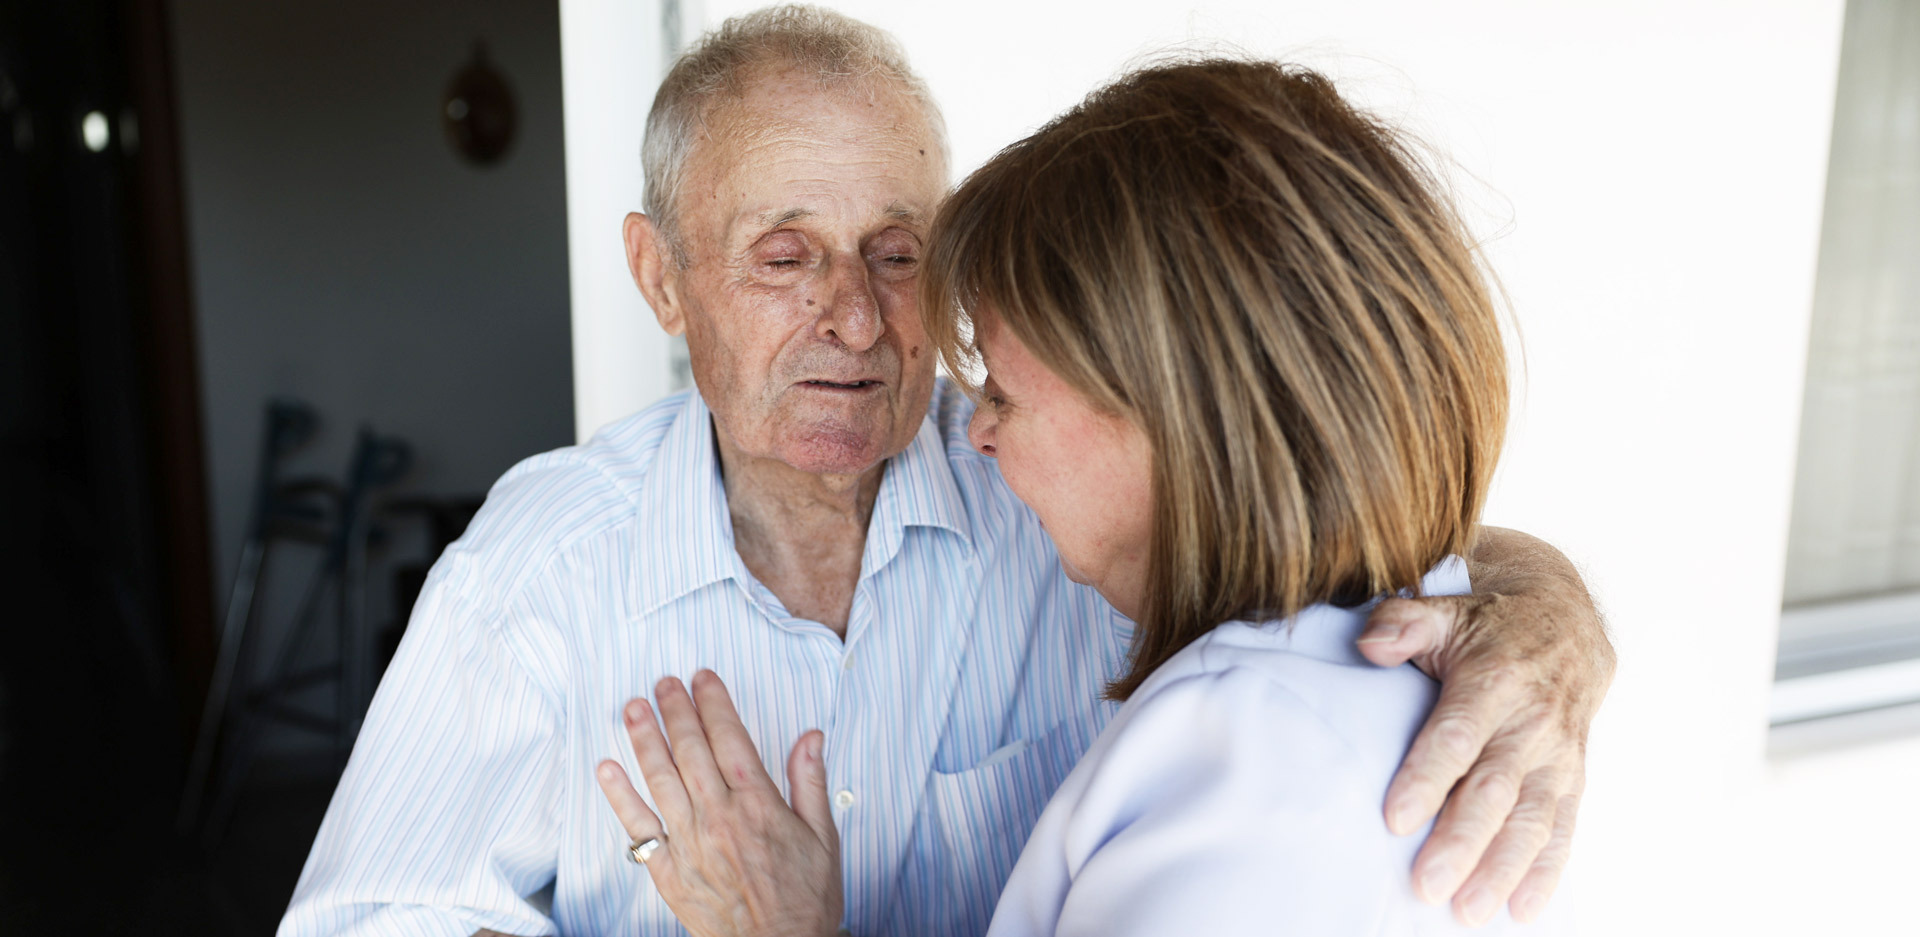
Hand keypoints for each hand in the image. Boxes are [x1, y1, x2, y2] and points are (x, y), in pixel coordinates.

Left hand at [595, 670, 841, 936]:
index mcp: (759, 805)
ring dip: (645, 738)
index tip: (703, 678)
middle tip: (664, 682)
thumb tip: (810, 737)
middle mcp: (720, 817)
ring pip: (661, 778)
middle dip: (676, 710)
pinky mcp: (669, 872)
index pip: (730, 738)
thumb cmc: (805, 900)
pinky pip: (639, 828)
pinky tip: (607, 767)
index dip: (714, 703)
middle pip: (691, 750)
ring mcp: (690, 843)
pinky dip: (620, 796)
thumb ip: (810, 782)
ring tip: (632, 707)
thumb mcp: (823, 836)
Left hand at [1356, 528, 1614, 926]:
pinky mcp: (1573, 779)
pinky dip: (1546, 873)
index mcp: (1493, 681)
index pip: (1456, 735)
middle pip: (1494, 789)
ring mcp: (1557, 756)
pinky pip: (1563, 830)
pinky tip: (1523, 911)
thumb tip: (1370, 645)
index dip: (1426, 778)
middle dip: (1461, 840)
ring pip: (1531, 819)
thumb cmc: (1487, 627)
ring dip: (1502, 870)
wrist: (1568, 624)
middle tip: (1427, 884)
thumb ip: (1401, 624)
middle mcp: (1530, 723)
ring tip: (1468, 911)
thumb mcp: (1444, 610)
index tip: (1395, 819)